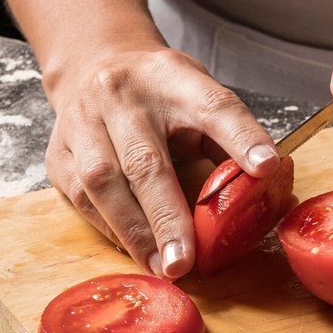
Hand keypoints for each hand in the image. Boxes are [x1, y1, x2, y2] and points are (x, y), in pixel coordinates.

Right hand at [44, 44, 279, 279]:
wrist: (96, 65)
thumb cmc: (162, 93)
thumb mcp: (201, 98)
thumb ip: (232, 138)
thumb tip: (274, 183)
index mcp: (173, 80)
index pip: (214, 107)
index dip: (242, 138)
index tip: (267, 168)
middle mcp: (122, 97)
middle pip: (145, 160)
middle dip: (167, 217)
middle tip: (186, 261)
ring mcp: (82, 122)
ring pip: (102, 183)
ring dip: (134, 232)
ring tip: (163, 267)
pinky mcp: (58, 150)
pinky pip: (78, 198)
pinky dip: (110, 228)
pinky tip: (135, 249)